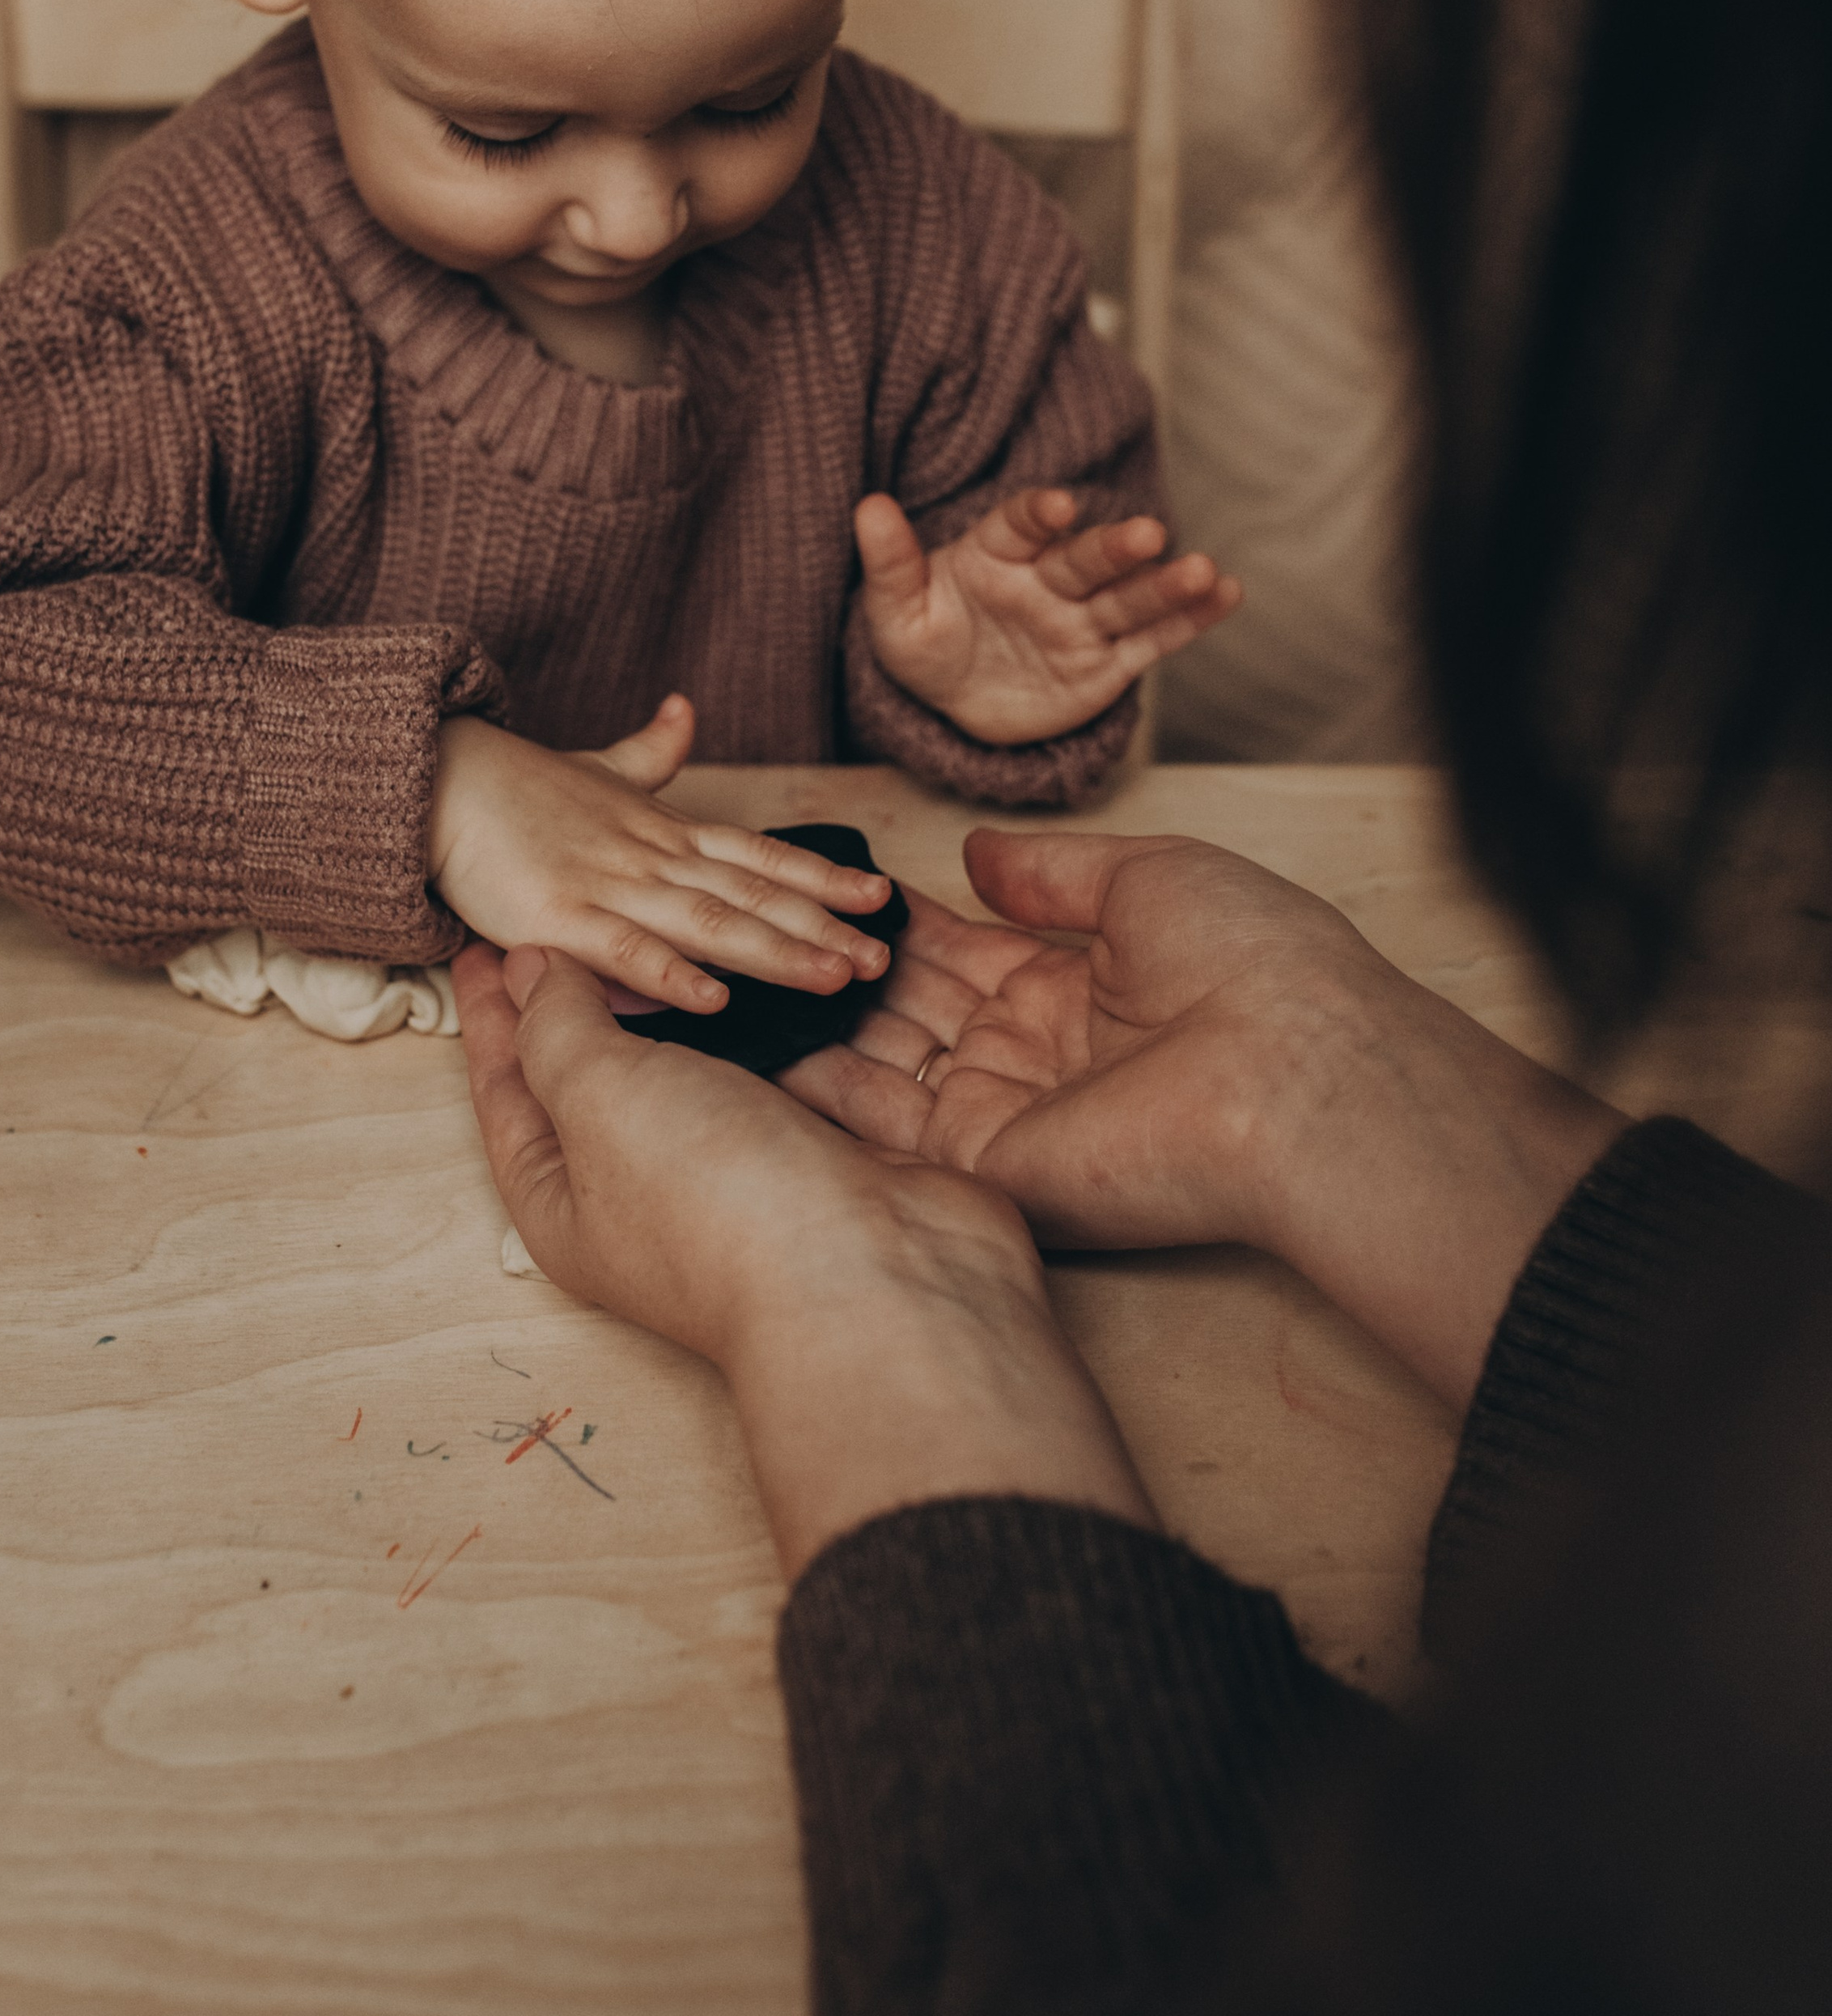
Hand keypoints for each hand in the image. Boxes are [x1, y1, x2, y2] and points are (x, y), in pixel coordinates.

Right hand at [430, 692, 892, 1015]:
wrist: (437, 782)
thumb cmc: (518, 786)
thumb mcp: (598, 768)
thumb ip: (651, 752)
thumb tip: (686, 710)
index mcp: (664, 830)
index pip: (760, 854)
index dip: (821, 878)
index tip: (881, 897)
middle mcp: (652, 858)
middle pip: (753, 894)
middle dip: (822, 927)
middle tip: (884, 957)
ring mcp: (609, 887)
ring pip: (709, 923)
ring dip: (775, 952)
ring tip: (833, 978)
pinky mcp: (559, 919)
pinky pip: (625, 952)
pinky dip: (671, 976)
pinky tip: (715, 1001)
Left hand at [454, 940, 1152, 1573]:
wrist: (877, 1274)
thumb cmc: (710, 1196)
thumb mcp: (598, 1098)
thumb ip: (559, 1028)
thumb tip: (536, 972)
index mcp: (564, 1197)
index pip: (507, 1085)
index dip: (492, 1007)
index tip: (484, 936)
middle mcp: (642, 1187)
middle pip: (597, 1070)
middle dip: (589, 989)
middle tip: (578, 906)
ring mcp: (737, 1167)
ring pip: (697, 1055)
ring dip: (686, 985)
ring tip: (668, 911)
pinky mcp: (815, 1142)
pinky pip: (778, 1056)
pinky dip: (766, 1003)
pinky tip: (759, 950)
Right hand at [785, 829, 1627, 1408]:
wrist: (1293, 1068)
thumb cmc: (1251, 962)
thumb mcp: (1147, 878)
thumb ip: (1052, 872)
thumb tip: (977, 853)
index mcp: (1077, 985)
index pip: (959, 950)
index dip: (891, 919)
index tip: (820, 886)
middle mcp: (1034, 1053)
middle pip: (910, 1006)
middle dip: (834, 968)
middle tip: (747, 925)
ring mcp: (1005, 1111)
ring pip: (881, 1063)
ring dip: (808, 1021)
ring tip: (722, 973)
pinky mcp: (984, 1162)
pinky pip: (881, 1124)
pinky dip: (811, 1085)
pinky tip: (744, 1039)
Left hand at [855, 488, 1240, 744]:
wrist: (955, 702)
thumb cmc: (925, 644)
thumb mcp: (894, 614)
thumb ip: (890, 563)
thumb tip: (868, 506)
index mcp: (996, 553)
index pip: (1020, 526)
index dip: (1039, 514)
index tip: (1057, 507)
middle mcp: (1047, 579)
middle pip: (1085, 560)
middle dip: (1115, 548)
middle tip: (1145, 534)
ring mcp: (1081, 620)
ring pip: (1127, 598)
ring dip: (1166, 584)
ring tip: (1205, 572)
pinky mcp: (1107, 663)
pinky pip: (1150, 642)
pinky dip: (1188, 622)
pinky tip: (1226, 596)